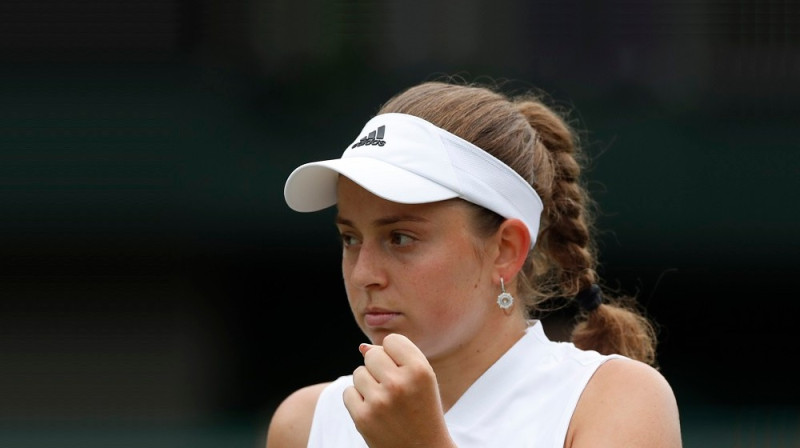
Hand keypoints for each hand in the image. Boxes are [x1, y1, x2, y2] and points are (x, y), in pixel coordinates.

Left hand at [342, 333, 455, 447]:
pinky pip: (348, 392)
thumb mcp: (421, 380)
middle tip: (393, 389)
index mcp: (420, 370)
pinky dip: (357, 401)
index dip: (394, 354)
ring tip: (385, 401)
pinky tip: (374, 412)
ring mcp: (379, 401)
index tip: (403, 371)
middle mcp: (399, 384)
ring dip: (367, 384)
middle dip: (378, 368)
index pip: (392, 341)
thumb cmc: (421, 409)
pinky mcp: (362, 418)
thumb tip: (361, 347)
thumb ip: (396, 357)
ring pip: (358, 373)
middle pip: (371, 355)